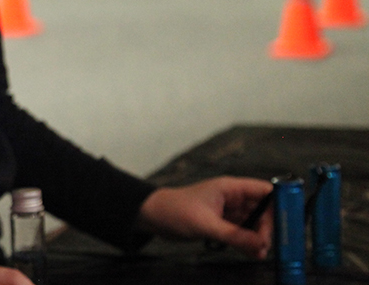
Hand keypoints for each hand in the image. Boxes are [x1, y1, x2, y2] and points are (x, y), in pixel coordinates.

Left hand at [137, 176, 272, 257]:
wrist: (152, 216)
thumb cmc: (174, 211)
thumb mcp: (206, 225)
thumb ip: (234, 235)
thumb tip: (260, 245)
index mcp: (230, 188)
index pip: (265, 191)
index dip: (280, 204)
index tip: (287, 223)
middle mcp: (233, 197)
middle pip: (264, 209)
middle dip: (268, 227)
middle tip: (266, 245)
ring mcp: (229, 211)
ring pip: (254, 223)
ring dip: (259, 237)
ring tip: (259, 252)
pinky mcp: (223, 223)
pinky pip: (243, 231)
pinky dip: (249, 242)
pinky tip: (252, 252)